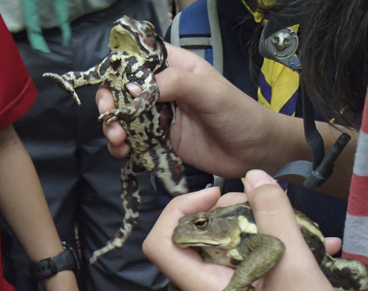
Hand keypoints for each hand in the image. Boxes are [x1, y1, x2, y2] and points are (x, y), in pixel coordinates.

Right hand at [96, 44, 289, 177]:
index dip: (119, 70)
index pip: (138, 60)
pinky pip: (134, 142)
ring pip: (125, 118)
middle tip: (110, 118)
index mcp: (176, 68)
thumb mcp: (211, 93)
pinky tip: (124, 153)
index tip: (112, 88)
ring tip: (118, 141)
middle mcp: (163, 90)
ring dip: (114, 128)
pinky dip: (123, 147)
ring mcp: (160, 118)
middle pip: (123, 91)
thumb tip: (134, 88)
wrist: (256, 153)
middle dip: (111, 104)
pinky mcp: (161, 142)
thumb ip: (176, 84)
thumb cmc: (240, 115)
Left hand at [143, 170, 367, 290]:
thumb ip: (272, 215)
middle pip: (199, 241)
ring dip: (262, 230)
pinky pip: (254, 267)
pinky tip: (322, 245)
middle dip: (230, 213)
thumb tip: (254, 175)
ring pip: (232, 251)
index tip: (217, 195)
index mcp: (203, 290)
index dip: (178, 210)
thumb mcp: (294, 267)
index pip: (160, 244)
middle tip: (268, 203)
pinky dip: (279, 251)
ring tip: (302, 224)